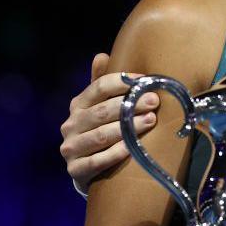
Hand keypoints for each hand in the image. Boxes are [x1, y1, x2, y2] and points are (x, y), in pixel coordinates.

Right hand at [59, 53, 160, 191]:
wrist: (86, 169)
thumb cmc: (99, 130)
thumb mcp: (98, 106)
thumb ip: (101, 84)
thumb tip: (101, 55)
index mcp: (77, 105)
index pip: (99, 87)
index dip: (123, 82)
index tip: (146, 81)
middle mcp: (70, 125)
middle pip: (102, 111)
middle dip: (131, 105)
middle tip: (155, 101)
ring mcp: (71, 148)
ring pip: (101, 135)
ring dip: (128, 128)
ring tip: (151, 120)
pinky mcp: (76, 170)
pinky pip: (98, 160)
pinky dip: (116, 153)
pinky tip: (132, 147)